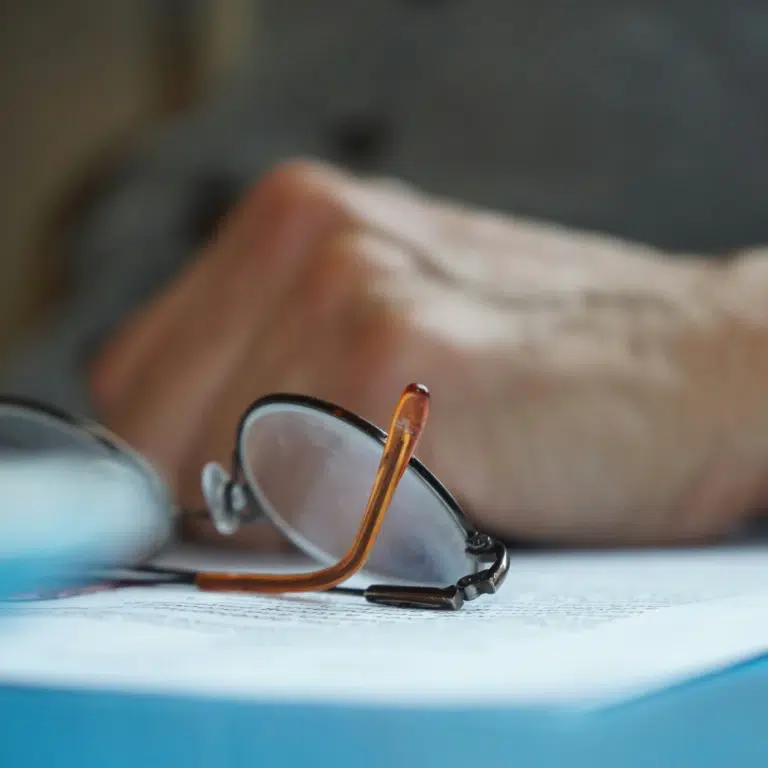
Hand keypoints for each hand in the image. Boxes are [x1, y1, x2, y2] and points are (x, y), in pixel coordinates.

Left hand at [89, 159, 767, 547]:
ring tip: (411, 482)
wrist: (704, 368)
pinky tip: (440, 491)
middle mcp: (307, 236)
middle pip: (157, 429)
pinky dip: (358, 531)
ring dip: (302, 516)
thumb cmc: (547, 367)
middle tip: (339, 499)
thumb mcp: (388, 325)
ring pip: (226, 475)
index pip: (138, 381)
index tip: (233, 502)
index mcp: (292, 219)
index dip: (172, 464)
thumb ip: (273, 369)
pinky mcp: (404, 364)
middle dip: (227, 498)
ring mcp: (350, 291)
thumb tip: (181, 473)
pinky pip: (311, 500)